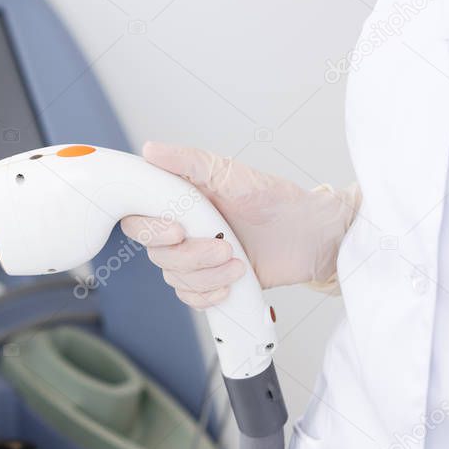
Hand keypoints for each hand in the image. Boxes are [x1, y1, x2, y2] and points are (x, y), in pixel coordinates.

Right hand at [121, 142, 359, 308]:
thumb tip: (150, 150)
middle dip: (192, 257)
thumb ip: (189, 162)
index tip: (178, 232)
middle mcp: (182, 230)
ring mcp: (195, 258)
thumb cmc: (274, 199)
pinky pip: (190, 297)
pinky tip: (229, 286)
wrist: (310, 236)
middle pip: (158, 255)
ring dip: (206, 276)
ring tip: (238, 265)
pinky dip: (207, 296)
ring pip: (174, 278)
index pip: (139, 220)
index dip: (150, 231)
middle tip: (226, 248)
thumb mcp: (231, 175)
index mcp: (179, 203)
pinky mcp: (210, 282)